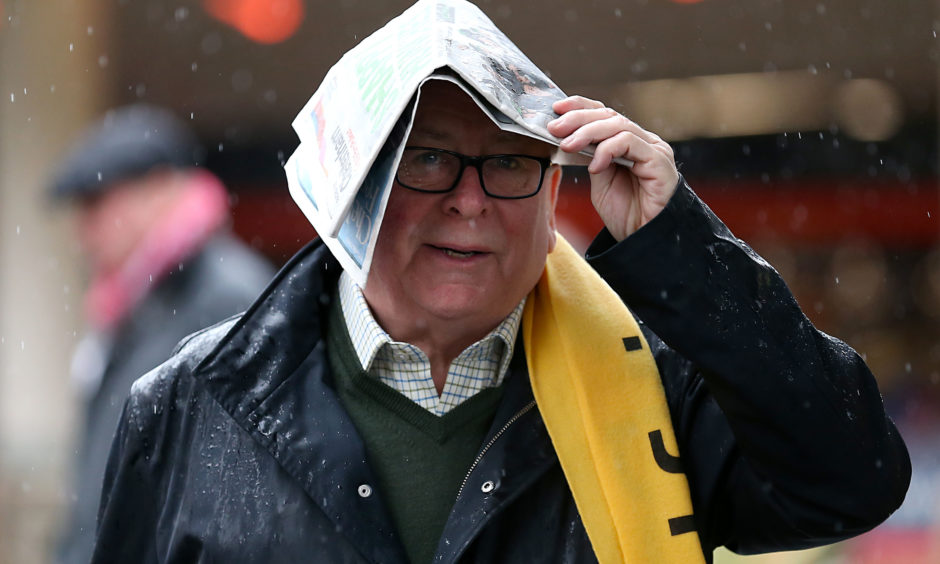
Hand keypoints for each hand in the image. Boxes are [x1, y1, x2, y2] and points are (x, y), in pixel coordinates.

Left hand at [547, 96, 678, 240]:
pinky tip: (595, 166)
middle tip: (555, 128)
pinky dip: (607, 150)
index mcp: (629, 143)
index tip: (556, 109)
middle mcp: (644, 141)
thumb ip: (592, 157)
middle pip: (609, 116)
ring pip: (618, 125)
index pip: (604, 114)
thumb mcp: (600, 181)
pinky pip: (630, 142)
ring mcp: (654, 149)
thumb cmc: (626, 215)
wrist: (644, 241)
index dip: (580, 107)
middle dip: (578, 118)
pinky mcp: (659, 161)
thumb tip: (570, 137)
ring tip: (568, 146)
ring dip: (588, 133)